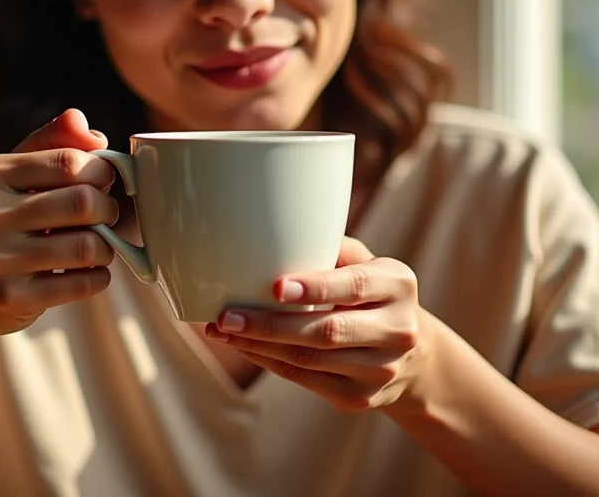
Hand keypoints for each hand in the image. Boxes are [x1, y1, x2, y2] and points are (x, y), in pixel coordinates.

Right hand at [0, 109, 117, 344]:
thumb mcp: (10, 175)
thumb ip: (53, 144)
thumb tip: (93, 133)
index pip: (68, 162)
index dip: (101, 170)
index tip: (104, 180)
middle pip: (82, 202)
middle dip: (109, 209)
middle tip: (106, 215)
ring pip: (87, 246)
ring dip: (107, 247)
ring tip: (98, 246)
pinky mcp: (10, 298)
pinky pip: (81, 284)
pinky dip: (98, 277)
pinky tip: (89, 273)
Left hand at [205, 238, 426, 412]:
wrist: (412, 355)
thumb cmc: (371, 293)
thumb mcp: (365, 263)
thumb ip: (331, 249)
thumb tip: (275, 237)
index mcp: (398, 285)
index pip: (354, 286)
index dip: (315, 288)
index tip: (275, 286)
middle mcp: (397, 330)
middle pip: (327, 331)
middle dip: (270, 325)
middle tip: (227, 316)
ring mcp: (380, 370)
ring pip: (309, 359)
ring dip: (259, 345)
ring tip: (222, 331)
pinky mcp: (359, 398)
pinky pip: (304, 379)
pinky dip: (268, 361)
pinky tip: (244, 346)